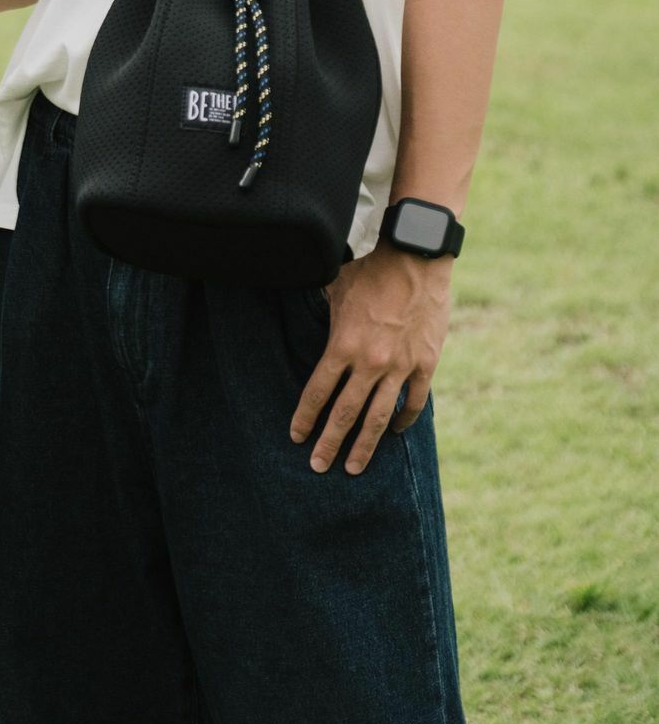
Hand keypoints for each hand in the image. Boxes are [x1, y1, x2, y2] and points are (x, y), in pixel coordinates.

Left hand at [289, 242, 451, 475]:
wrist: (416, 255)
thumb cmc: (371, 266)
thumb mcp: (335, 288)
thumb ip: (322, 314)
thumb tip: (302, 317)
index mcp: (342, 344)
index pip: (317, 391)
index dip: (305, 417)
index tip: (297, 437)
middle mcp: (370, 362)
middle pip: (345, 413)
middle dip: (330, 443)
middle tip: (318, 466)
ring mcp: (400, 366)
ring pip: (378, 417)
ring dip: (365, 445)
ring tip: (354, 468)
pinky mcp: (426, 363)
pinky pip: (414, 402)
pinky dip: (402, 420)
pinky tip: (392, 431)